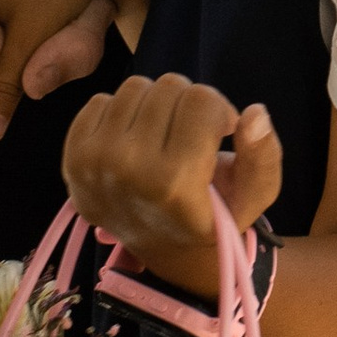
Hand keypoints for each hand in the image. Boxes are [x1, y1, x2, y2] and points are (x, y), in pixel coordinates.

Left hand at [60, 73, 283, 294]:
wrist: (158, 249)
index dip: (220, 112)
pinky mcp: (71, 156)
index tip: (220, 135)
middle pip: (169, 87)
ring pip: (136, 87)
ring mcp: (94, 162)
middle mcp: (129, 170)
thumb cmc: (210, 216)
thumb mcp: (253, 199)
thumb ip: (264, 158)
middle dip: (188, 105)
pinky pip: (101, 99)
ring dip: (156, 106)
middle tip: (190, 137)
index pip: (202, 100)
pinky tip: (134, 144)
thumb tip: (254, 112)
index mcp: (175, 183)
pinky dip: (122, 115)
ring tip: (163, 138)